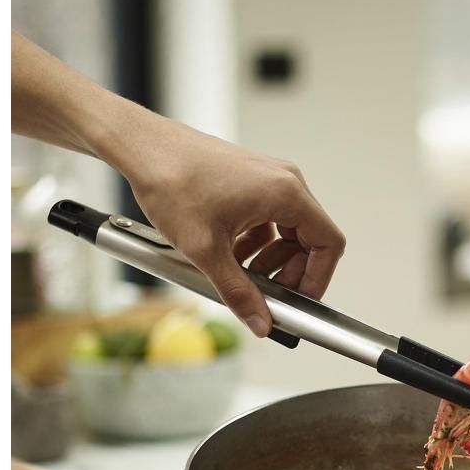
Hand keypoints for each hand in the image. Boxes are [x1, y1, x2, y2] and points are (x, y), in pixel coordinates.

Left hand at [113, 116, 344, 337]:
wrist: (141, 147)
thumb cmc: (172, 180)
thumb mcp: (206, 250)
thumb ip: (239, 292)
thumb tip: (260, 322)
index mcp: (285, 193)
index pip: (329, 243)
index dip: (318, 278)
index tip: (300, 299)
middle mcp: (284, 181)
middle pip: (309, 239)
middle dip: (288, 272)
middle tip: (265, 293)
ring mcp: (268, 177)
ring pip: (287, 231)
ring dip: (269, 259)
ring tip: (240, 274)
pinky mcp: (250, 179)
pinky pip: (268, 218)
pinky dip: (255, 242)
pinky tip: (227, 254)